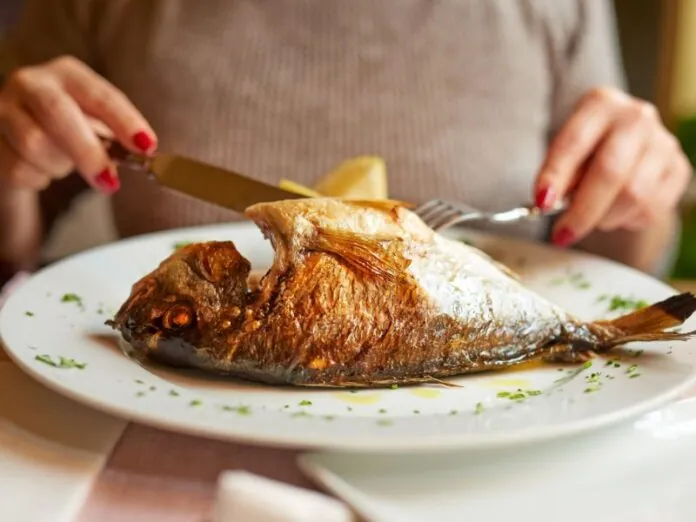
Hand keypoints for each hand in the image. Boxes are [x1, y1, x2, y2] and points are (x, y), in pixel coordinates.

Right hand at [0, 55, 156, 192]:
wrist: (17, 136)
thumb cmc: (69, 129)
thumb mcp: (95, 125)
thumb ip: (117, 137)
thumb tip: (143, 155)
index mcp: (68, 74)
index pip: (99, 94)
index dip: (124, 120)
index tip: (146, 146)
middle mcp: (31, 83)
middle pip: (57, 112)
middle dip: (88, 151)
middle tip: (110, 182)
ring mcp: (3, 108)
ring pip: (35, 144)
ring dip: (59, 166)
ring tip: (64, 164)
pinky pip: (19, 169)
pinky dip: (39, 178)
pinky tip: (41, 169)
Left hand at [534, 86, 691, 246]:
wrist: (626, 149)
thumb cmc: (586, 151)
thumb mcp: (565, 152)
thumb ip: (557, 173)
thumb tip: (548, 201)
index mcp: (600, 104)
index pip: (574, 142)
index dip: (556, 175)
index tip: (542, 203)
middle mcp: (636, 117)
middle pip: (610, 171)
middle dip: (582, 210)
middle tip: (562, 234)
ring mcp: (663, 142)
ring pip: (633, 195)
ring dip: (605, 217)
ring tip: (594, 216)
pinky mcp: (679, 169)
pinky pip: (651, 209)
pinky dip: (627, 221)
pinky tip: (617, 212)